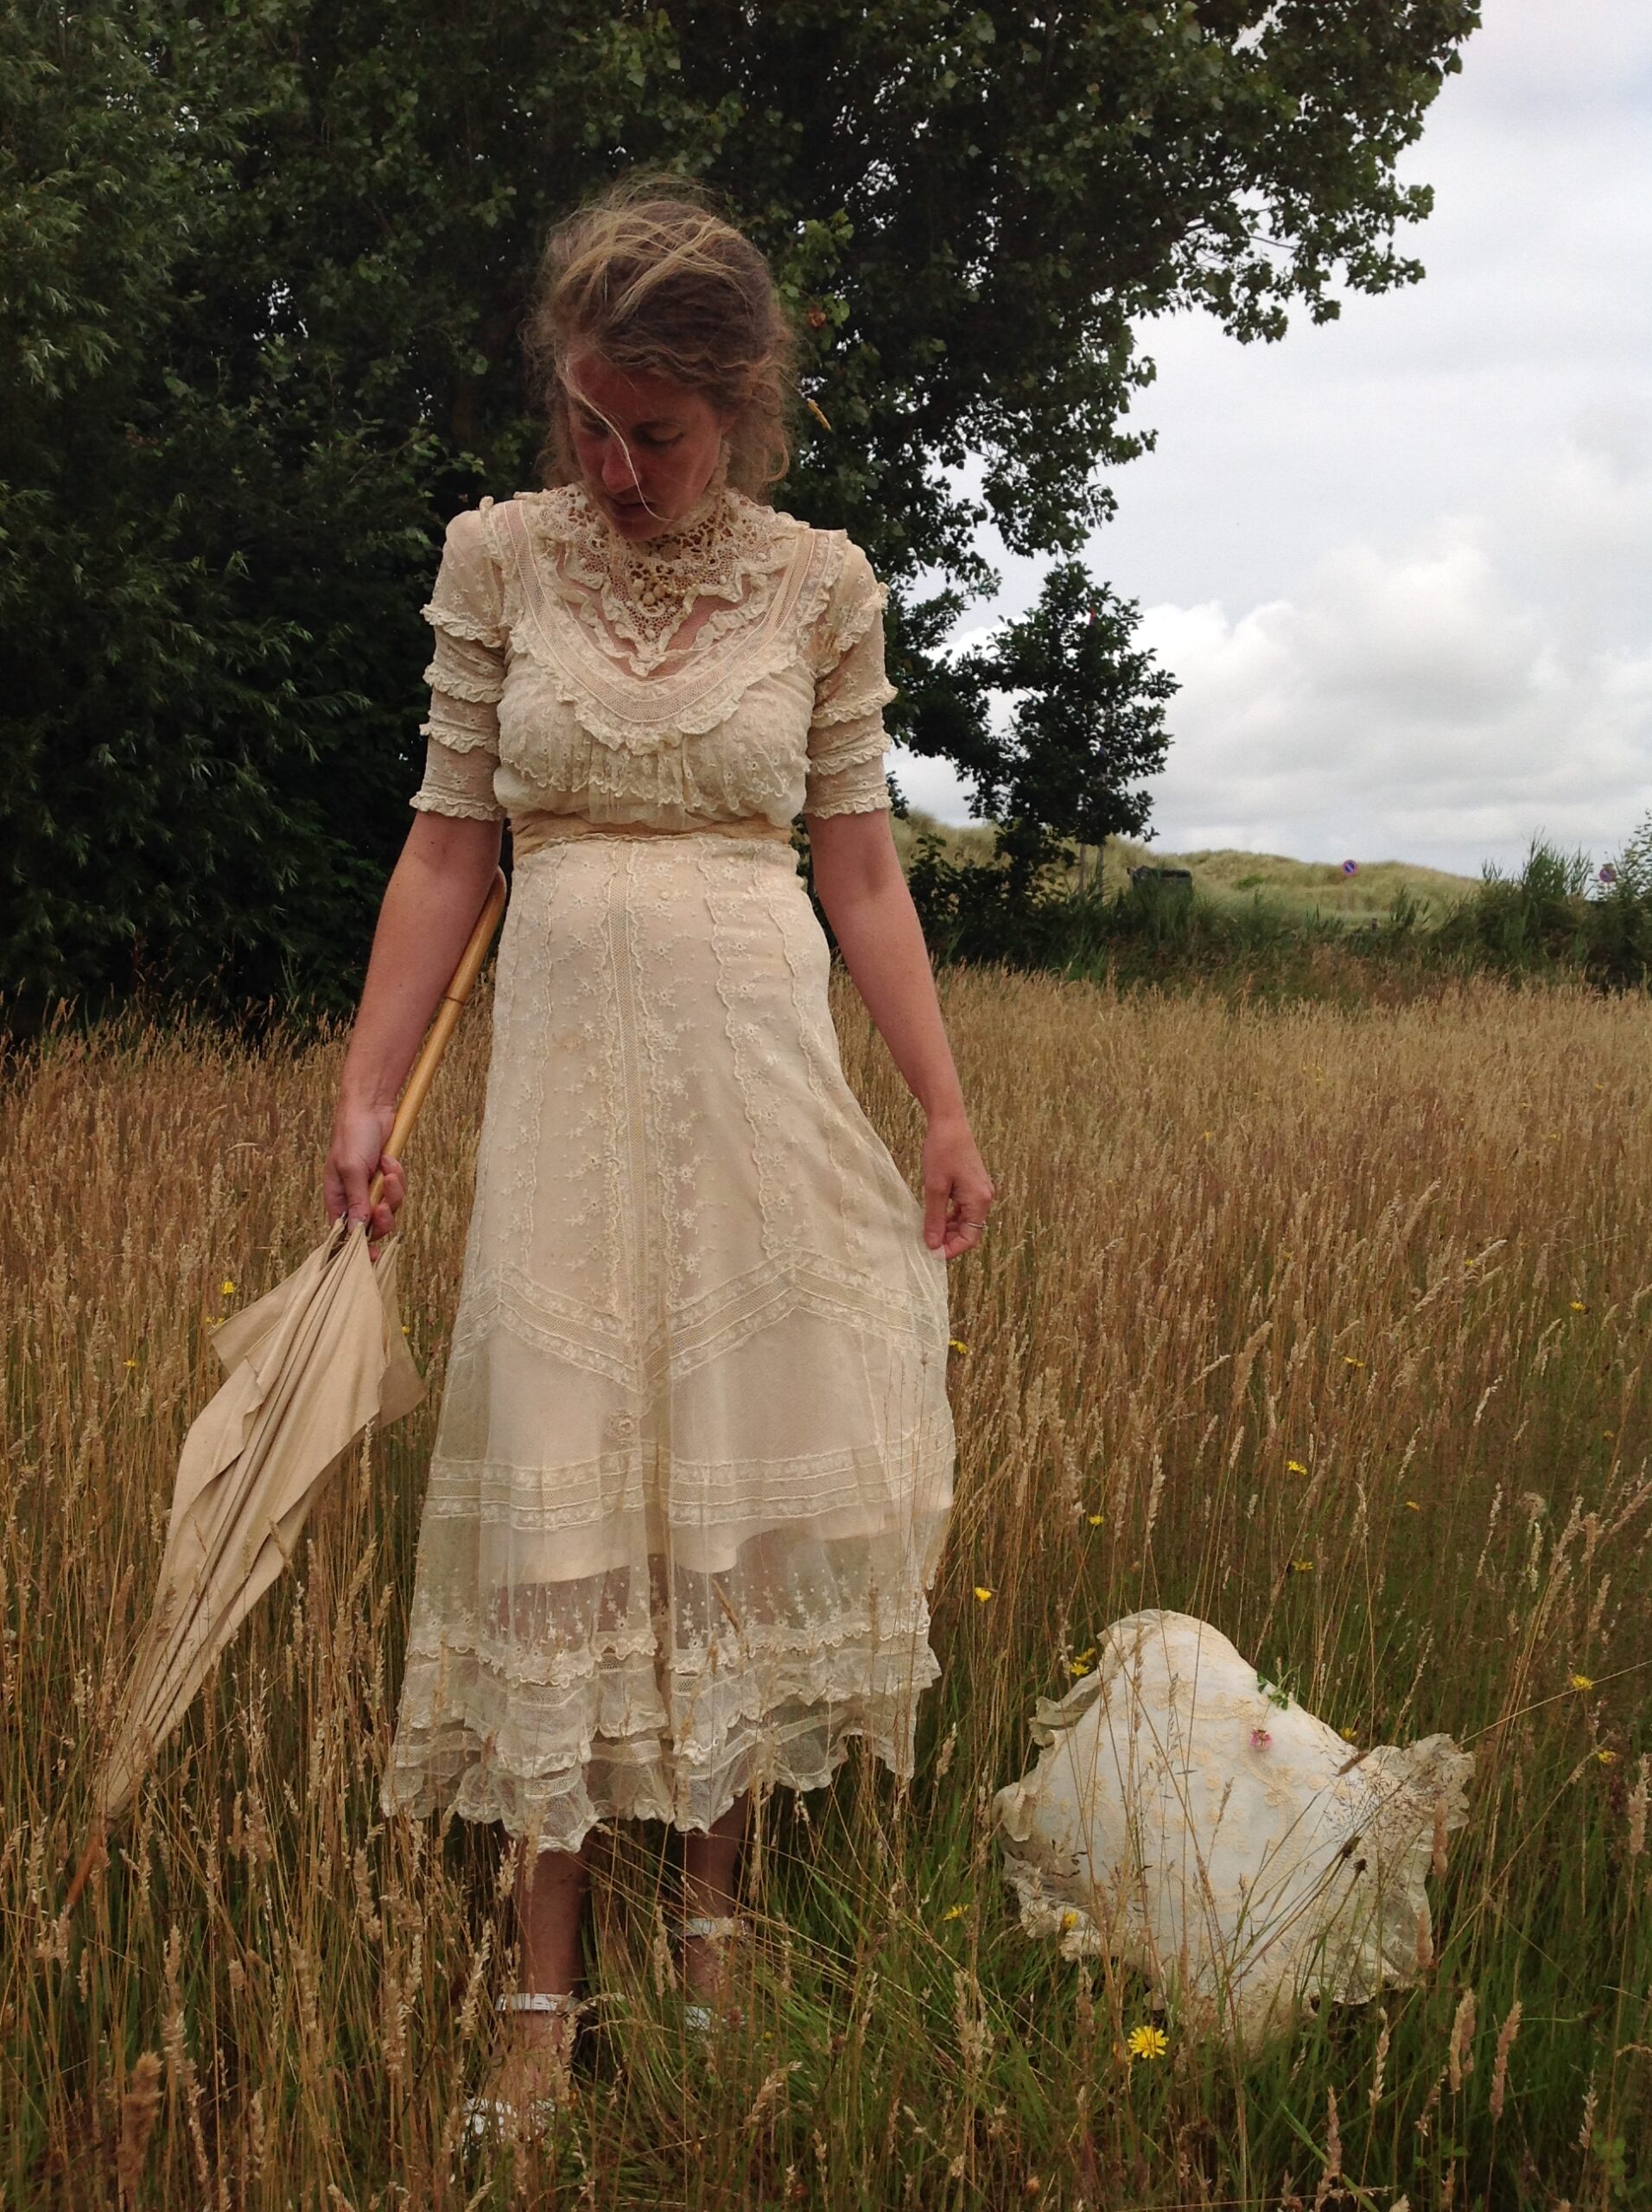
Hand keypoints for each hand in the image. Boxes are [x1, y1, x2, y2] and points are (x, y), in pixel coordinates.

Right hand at [324, 1101, 405, 1256]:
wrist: (371, 1108)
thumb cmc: (352, 1135)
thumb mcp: (351, 1168)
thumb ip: (356, 1200)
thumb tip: (358, 1230)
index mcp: (337, 1198)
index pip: (344, 1233)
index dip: (356, 1247)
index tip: (369, 1257)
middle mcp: (354, 1197)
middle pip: (373, 1226)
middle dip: (383, 1217)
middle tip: (385, 1206)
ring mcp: (372, 1189)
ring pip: (389, 1209)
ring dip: (393, 1192)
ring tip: (389, 1170)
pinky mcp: (386, 1180)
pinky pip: (398, 1191)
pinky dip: (398, 1178)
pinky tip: (391, 1161)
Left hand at [921, 1116, 994, 1260]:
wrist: (949, 1123)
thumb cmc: (942, 1151)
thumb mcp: (934, 1188)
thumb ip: (934, 1219)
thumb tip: (932, 1244)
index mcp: (979, 1200)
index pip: (970, 1238)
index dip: (952, 1249)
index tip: (932, 1254)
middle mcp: (984, 1197)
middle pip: (970, 1230)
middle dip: (949, 1240)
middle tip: (927, 1244)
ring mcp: (980, 1190)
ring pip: (966, 1220)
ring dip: (948, 1228)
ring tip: (928, 1231)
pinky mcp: (973, 1184)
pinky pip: (964, 1208)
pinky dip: (950, 1215)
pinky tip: (934, 1216)